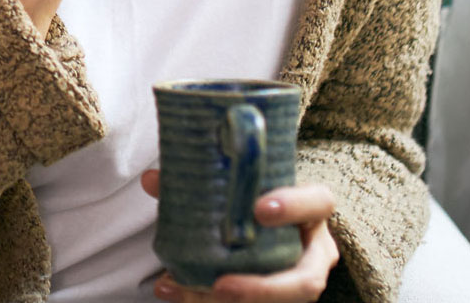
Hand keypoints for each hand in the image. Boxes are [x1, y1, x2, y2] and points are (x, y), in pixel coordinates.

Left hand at [141, 171, 338, 302]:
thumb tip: (151, 180)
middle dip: (265, 288)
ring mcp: (298, 279)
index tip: (258, 209)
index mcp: (309, 209)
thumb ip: (200, 179)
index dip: (294, 205)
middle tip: (221, 284)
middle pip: (306, 280)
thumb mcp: (238, 183)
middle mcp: (313, 251)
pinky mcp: (277, 297)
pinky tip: (176, 291)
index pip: (318, 202)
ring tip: (195, 295)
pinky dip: (209, 302)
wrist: (264, 218)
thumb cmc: (253, 195)